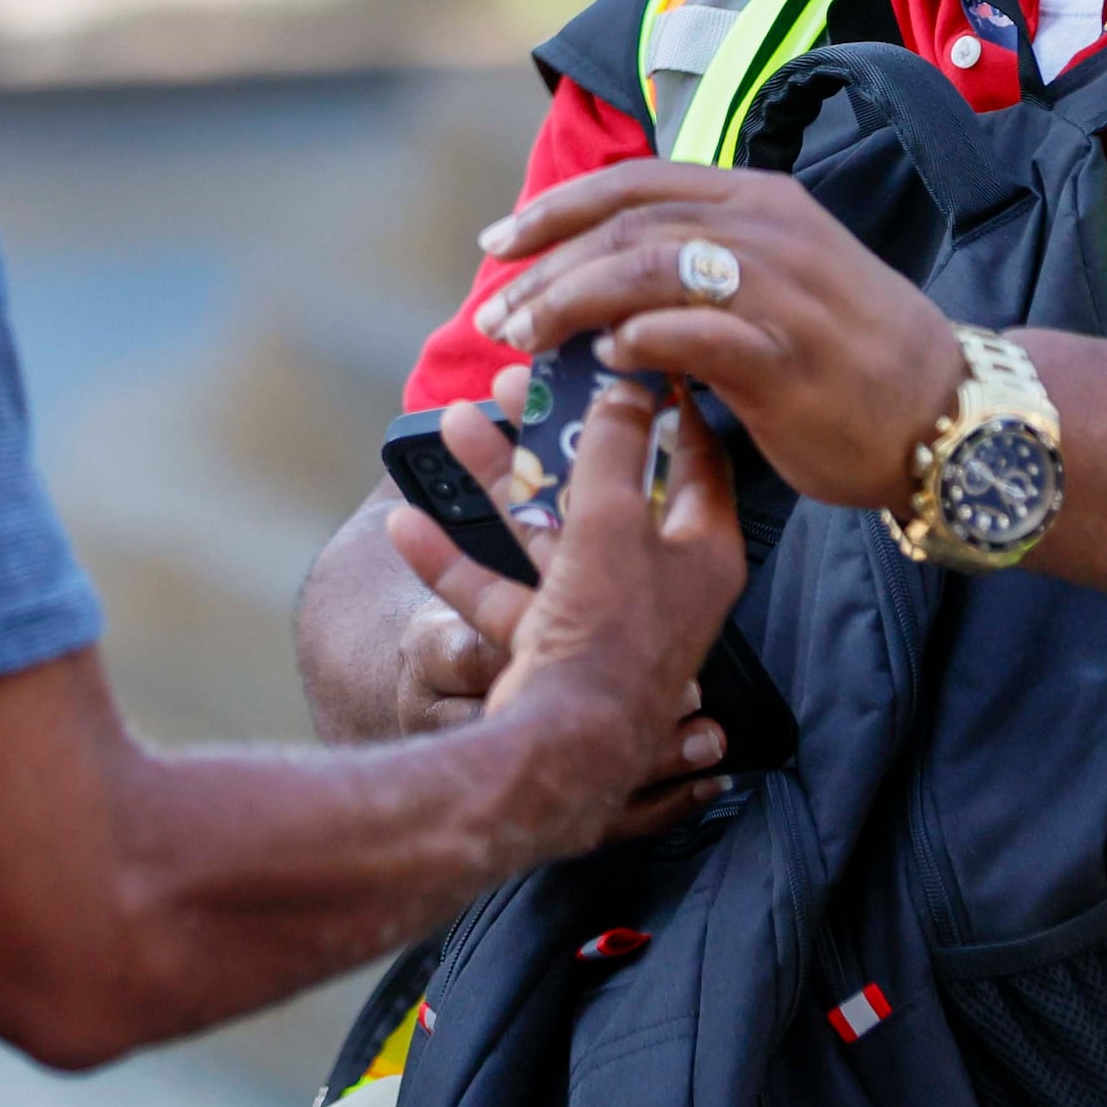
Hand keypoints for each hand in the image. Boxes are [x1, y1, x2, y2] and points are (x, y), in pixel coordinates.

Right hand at [389, 376, 744, 846]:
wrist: (562, 750)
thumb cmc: (609, 636)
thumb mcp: (617, 521)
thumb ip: (618, 448)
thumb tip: (633, 388)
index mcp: (699, 552)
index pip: (695, 457)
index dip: (665, 401)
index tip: (630, 355)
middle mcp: (655, 582)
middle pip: (606, 486)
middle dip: (555, 430)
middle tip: (519, 381)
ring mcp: (598, 614)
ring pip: (545, 528)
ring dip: (499, 477)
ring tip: (455, 423)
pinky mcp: (547, 644)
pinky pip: (498, 588)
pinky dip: (455, 558)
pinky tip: (407, 523)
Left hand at [468, 162, 963, 513]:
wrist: (950, 413)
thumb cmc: (852, 356)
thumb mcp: (778, 280)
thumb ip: (704, 268)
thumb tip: (607, 287)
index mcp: (759, 201)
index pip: (635, 184)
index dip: (557, 209)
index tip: (500, 244)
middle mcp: (767, 230)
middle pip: (627, 224)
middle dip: (547, 265)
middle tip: (497, 312)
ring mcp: (781, 291)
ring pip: (648, 268)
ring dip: (572, 301)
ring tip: (527, 340)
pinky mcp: (788, 358)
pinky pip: (695, 336)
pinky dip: (639, 341)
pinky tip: (603, 362)